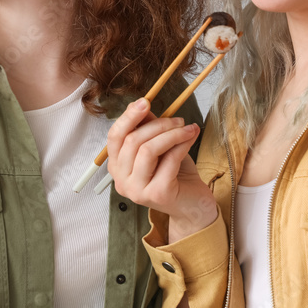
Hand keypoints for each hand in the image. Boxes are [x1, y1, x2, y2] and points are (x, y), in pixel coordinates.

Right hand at [106, 98, 218, 242]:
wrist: (193, 205)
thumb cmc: (175, 174)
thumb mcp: (159, 147)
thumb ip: (147, 129)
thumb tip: (142, 105)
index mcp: (117, 167)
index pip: (114, 136)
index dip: (128, 117)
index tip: (145, 102)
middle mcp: (122, 181)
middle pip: (133, 141)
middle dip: (158, 124)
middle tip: (179, 120)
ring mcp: (137, 190)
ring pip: (148, 150)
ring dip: (171, 133)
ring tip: (188, 128)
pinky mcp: (157, 194)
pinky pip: (169, 160)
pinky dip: (182, 144)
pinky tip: (191, 137)